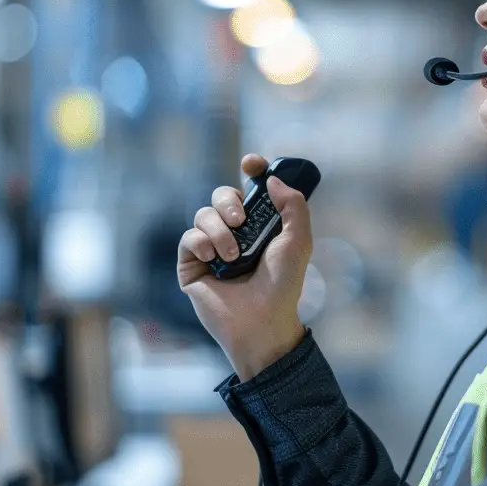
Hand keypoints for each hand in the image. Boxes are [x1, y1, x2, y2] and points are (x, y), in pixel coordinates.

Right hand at [178, 154, 312, 380]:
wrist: (262, 321)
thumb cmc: (282, 285)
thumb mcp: (298, 242)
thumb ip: (293, 206)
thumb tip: (271, 180)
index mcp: (260, 224)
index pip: (251, 187)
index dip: (251, 169)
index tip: (251, 164)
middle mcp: (234, 232)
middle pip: (222, 195)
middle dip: (229, 202)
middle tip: (240, 221)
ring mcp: (212, 248)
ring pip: (203, 214)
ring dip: (219, 230)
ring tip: (232, 256)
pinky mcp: (192, 264)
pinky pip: (188, 237)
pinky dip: (201, 243)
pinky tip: (212, 260)